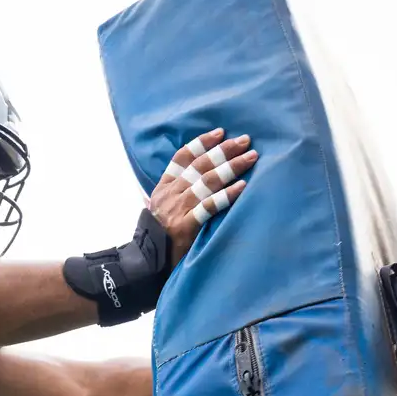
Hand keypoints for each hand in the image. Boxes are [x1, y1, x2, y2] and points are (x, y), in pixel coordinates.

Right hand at [149, 128, 255, 263]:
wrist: (146, 263)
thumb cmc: (160, 236)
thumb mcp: (161, 208)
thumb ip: (175, 192)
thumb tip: (195, 176)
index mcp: (164, 188)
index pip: (182, 158)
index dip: (201, 143)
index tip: (220, 132)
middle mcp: (170, 194)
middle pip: (199, 166)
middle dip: (224, 150)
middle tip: (245, 140)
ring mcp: (177, 209)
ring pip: (206, 182)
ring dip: (231, 167)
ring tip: (250, 157)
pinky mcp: (185, 226)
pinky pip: (209, 206)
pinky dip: (226, 195)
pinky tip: (242, 186)